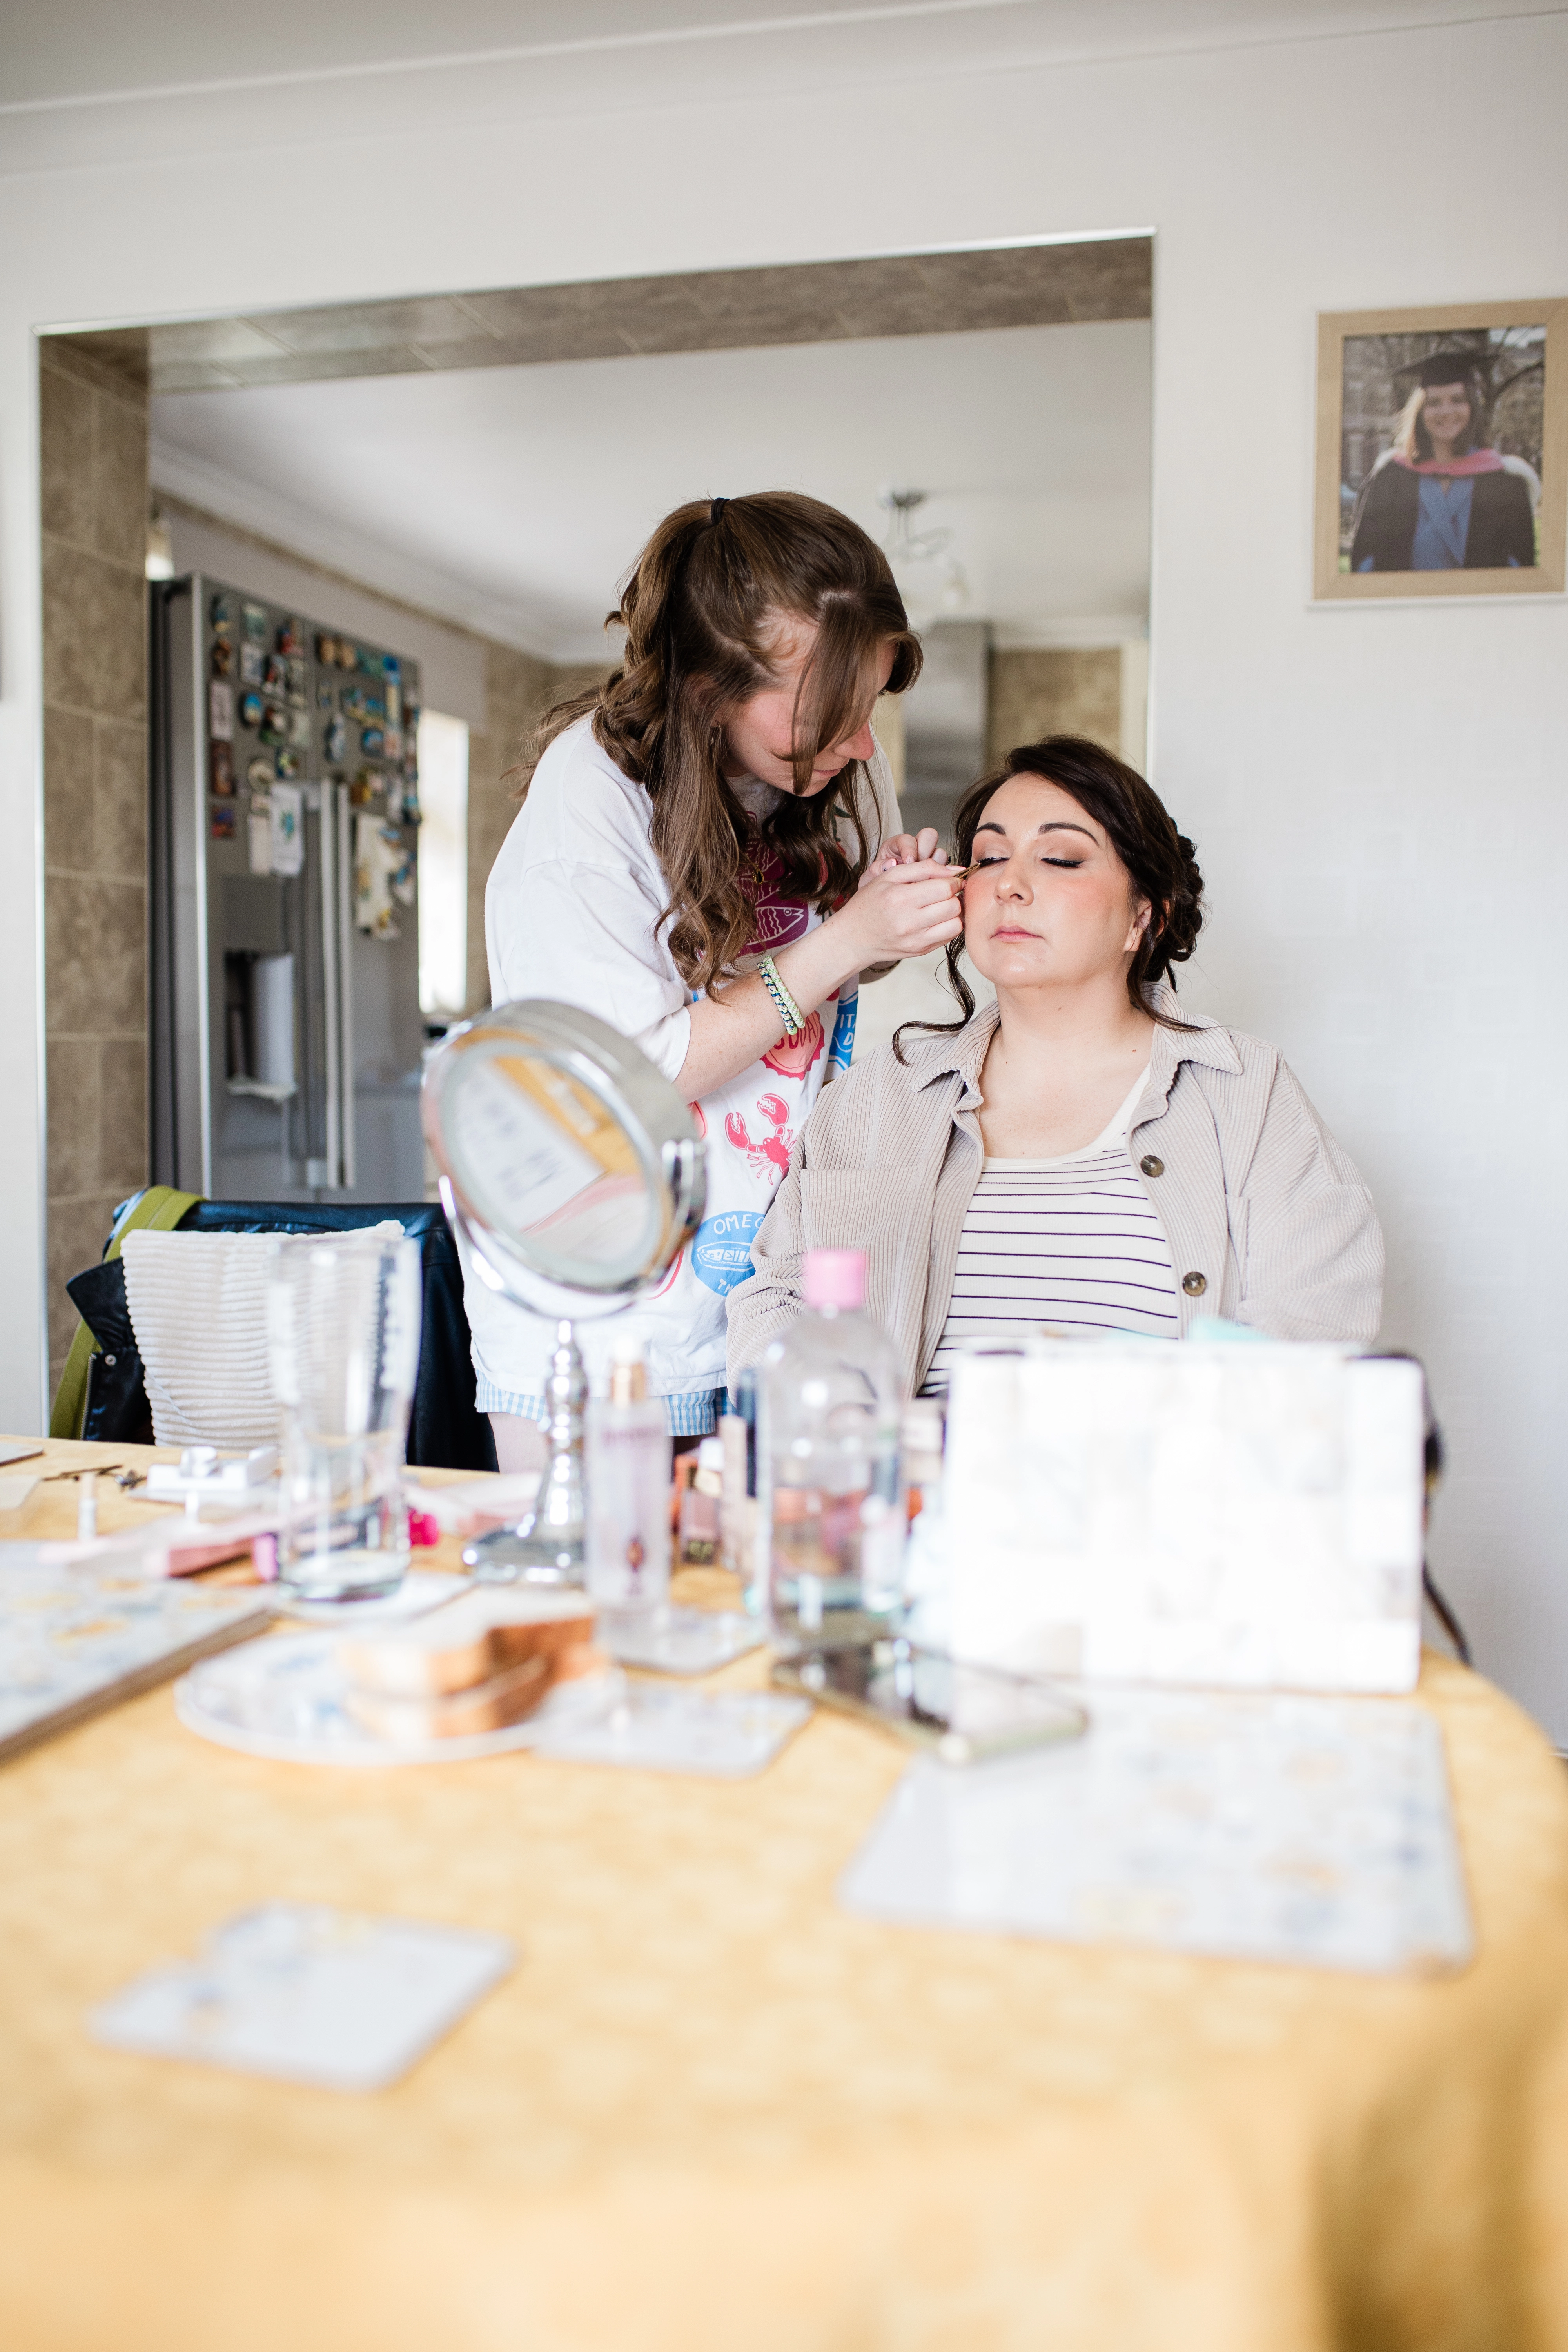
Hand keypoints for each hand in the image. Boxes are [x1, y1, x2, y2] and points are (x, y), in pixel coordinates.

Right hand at [832, 856, 964, 967]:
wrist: (854, 936)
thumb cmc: (869, 903)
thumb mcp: (890, 876)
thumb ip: (924, 867)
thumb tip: (956, 870)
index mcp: (900, 898)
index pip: (945, 888)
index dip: (953, 880)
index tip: (948, 879)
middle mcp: (909, 922)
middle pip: (954, 906)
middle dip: (954, 895)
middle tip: (944, 892)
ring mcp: (916, 940)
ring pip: (956, 923)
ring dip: (953, 912)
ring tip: (940, 905)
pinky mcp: (921, 951)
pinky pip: (949, 936)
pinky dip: (948, 925)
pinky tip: (935, 918)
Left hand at [861, 825, 948, 882]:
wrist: (882, 900)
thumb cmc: (877, 885)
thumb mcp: (872, 876)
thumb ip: (878, 868)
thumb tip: (891, 863)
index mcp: (897, 845)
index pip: (908, 839)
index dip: (910, 849)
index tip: (909, 862)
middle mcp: (916, 849)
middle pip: (929, 836)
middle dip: (926, 850)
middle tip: (920, 866)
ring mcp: (929, 860)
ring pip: (940, 853)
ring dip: (936, 865)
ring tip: (926, 879)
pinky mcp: (937, 874)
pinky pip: (946, 870)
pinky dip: (941, 878)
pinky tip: (933, 887)